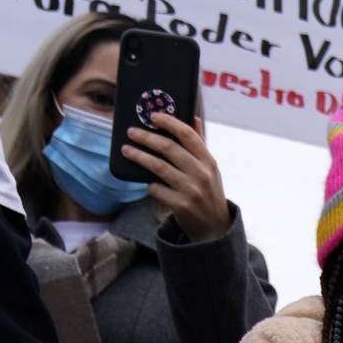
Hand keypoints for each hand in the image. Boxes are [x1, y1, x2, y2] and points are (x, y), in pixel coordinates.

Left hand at [124, 112, 231, 241]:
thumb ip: (200, 144)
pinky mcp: (180, 205)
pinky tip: (145, 181)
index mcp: (208, 161)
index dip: (169, 122)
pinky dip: (149, 184)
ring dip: (139, 156)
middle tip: (131, 132)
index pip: (187, 134)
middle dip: (146, 137)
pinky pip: (156, 189)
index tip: (152, 116)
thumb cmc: (209, 192)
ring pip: (158, 167)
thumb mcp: (210, 168)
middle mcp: (201, 173)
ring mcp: (191, 190)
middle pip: (168, 148)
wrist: (215, 226)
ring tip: (127, 150)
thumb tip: (193, 118)